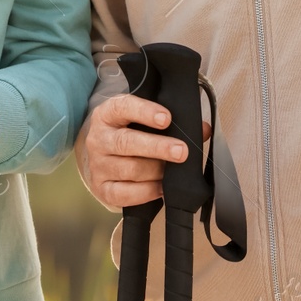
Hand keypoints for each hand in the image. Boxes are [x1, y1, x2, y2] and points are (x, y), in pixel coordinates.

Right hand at [76, 93, 211, 211]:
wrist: (100, 156)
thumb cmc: (128, 133)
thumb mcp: (142, 120)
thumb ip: (171, 122)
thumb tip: (203, 129)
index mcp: (108, 114)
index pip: (123, 107)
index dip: (145, 112)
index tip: (167, 118)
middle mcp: (99, 138)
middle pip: (126, 142)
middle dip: (158, 147)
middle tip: (182, 152)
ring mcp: (98, 165)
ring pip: (129, 169)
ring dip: (156, 171)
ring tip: (174, 172)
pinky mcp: (101, 188)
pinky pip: (124, 193)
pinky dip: (147, 192)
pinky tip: (162, 188)